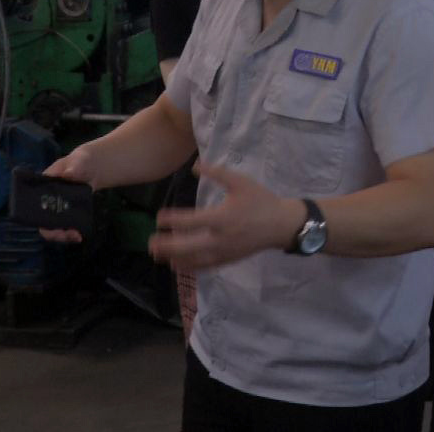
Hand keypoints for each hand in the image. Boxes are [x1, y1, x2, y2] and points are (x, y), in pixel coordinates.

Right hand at [38, 146, 97, 243]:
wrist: (92, 168)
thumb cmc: (80, 162)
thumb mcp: (77, 161)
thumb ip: (72, 168)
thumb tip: (66, 175)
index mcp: (43, 187)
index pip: (33, 205)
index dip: (38, 218)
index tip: (50, 225)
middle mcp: (47, 200)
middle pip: (42, 222)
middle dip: (54, 233)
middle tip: (70, 234)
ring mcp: (57, 208)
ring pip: (53, 227)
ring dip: (63, 236)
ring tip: (78, 236)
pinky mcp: (68, 213)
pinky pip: (64, 226)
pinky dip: (70, 233)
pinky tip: (80, 234)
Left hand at [148, 164, 300, 271]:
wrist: (282, 224)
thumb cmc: (260, 201)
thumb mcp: (240, 181)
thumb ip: (217, 173)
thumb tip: (195, 167)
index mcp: (222, 218)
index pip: (190, 222)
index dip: (172, 221)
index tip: (159, 218)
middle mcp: (221, 238)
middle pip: (188, 246)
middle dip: (167, 246)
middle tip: (150, 243)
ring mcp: (225, 252)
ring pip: (195, 260)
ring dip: (175, 258)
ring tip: (158, 256)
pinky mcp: (229, 260)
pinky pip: (206, 266)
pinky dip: (190, 267)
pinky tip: (178, 265)